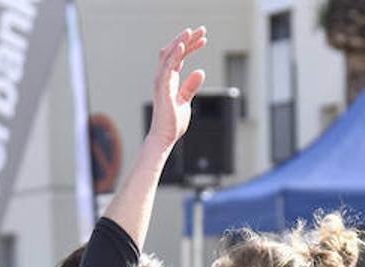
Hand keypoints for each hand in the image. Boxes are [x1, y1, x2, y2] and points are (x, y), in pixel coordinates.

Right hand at [145, 27, 206, 150]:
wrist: (164, 138)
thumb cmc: (172, 123)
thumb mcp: (185, 101)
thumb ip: (190, 86)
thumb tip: (200, 71)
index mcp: (169, 80)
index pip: (179, 57)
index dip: (190, 46)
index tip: (203, 39)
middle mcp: (163, 77)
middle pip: (174, 51)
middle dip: (187, 39)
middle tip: (202, 30)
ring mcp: (161, 81)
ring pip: (169, 55)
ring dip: (181, 42)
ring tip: (192, 32)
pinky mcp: (162, 87)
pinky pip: (168, 67)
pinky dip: (175, 55)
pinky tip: (183, 45)